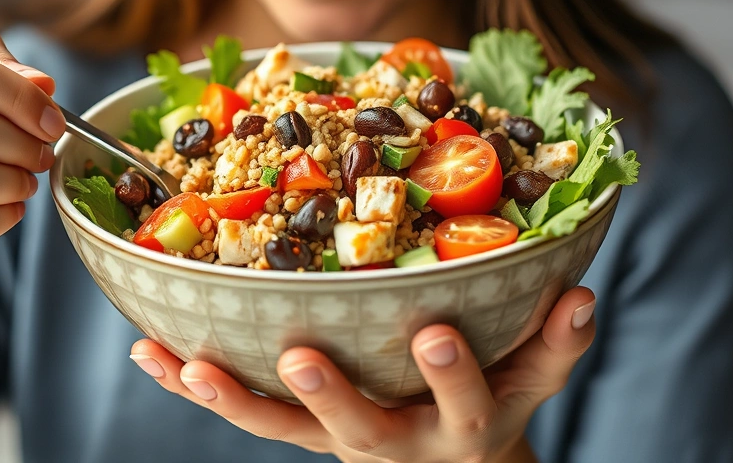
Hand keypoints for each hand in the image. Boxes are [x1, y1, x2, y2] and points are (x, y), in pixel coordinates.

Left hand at [131, 287, 595, 462]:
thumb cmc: (489, 400)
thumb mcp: (528, 379)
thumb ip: (555, 342)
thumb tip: (582, 293)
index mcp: (462, 419)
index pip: (468, 397)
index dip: (454, 373)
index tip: (433, 332)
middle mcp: (396, 439)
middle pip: (361, 428)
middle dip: (332, 395)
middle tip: (300, 357)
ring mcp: (339, 439)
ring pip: (281, 429)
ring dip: (232, 397)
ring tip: (186, 363)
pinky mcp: (298, 431)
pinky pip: (244, 411)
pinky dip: (195, 383)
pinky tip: (151, 350)